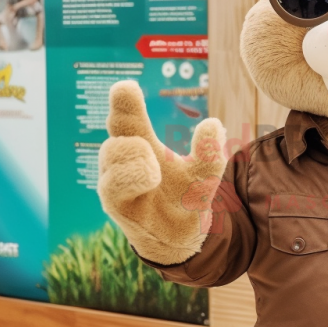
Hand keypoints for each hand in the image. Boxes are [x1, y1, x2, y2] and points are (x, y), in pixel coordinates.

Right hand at [97, 80, 226, 263]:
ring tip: (156, 173)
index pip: (127, 118)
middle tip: (155, 147)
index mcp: (142, 145)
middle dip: (129, 121)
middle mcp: (123, 160)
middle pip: (117, 131)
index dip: (124, 101)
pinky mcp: (114, 204)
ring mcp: (114, 181)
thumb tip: (214, 124)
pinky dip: (134, 177)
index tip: (126, 85)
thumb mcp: (202, 176)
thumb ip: (208, 155)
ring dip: (138, 157)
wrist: (176, 240)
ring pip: (113, 153)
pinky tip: (152, 179)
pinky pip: (113, 184)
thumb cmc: (182, 198)